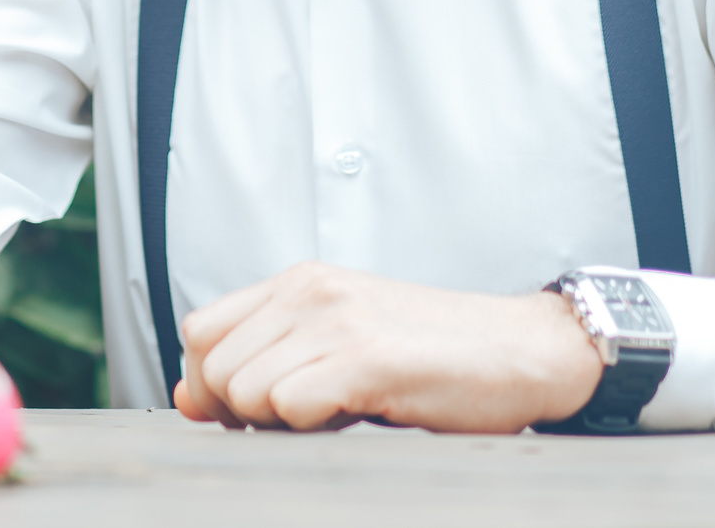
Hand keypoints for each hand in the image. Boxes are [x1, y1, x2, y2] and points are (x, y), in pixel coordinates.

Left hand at [172, 263, 600, 433]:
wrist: (527, 349)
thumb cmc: (434, 358)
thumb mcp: (337, 350)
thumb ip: (262, 366)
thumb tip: (187, 401)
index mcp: (297, 284)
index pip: (198, 333)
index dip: (212, 384)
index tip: (253, 414)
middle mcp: (308, 292)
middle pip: (211, 369)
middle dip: (241, 414)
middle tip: (303, 421)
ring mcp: (337, 321)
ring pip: (242, 393)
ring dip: (280, 424)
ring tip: (338, 414)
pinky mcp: (368, 358)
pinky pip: (289, 407)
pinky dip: (313, 429)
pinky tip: (357, 417)